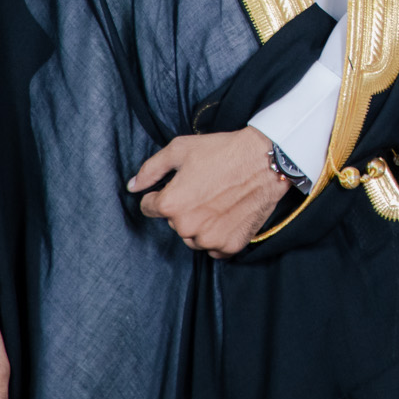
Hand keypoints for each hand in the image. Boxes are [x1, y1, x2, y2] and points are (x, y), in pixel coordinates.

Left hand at [130, 128, 289, 258]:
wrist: (266, 161)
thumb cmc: (223, 151)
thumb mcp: (180, 149)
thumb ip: (151, 169)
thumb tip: (133, 186)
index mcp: (171, 204)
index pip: (150, 207)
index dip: (162, 194)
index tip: (180, 185)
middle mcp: (187, 226)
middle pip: (174, 222)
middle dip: (184, 208)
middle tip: (205, 188)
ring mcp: (210, 238)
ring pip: (193, 237)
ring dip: (200, 225)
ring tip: (218, 201)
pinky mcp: (230, 245)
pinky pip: (214, 248)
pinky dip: (218, 235)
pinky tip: (229, 215)